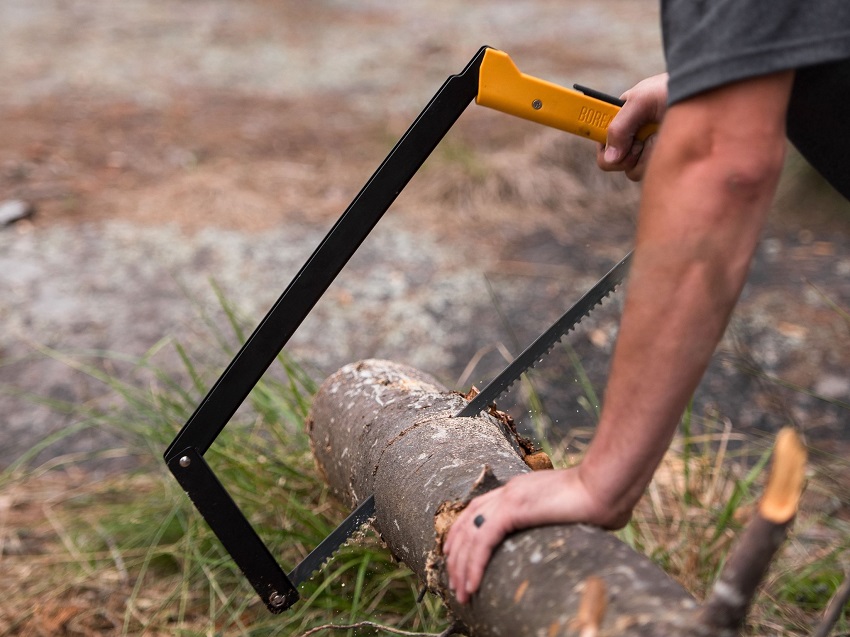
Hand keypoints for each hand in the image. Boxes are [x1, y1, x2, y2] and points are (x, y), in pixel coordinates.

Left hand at [443, 466, 629, 604]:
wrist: (606, 486)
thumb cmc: (600, 501)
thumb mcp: (570, 515)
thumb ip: (558, 524)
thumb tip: (569, 540)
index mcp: (518, 490)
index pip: (477, 509)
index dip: (461, 532)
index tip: (453, 555)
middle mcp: (508, 491)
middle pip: (467, 523)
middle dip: (456, 556)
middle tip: (455, 583)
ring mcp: (508, 497)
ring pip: (470, 535)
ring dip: (461, 566)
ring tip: (461, 592)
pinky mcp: (513, 509)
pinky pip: (482, 541)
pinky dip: (473, 564)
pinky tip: (472, 584)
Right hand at [596, 73, 667, 180]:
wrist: (712, 93)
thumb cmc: (675, 88)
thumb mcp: (642, 100)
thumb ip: (620, 126)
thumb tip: (610, 158)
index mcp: (622, 114)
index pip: (599, 134)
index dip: (600, 142)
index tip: (605, 145)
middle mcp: (632, 134)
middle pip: (612, 159)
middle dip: (625, 153)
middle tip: (639, 142)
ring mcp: (647, 149)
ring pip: (630, 169)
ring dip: (644, 156)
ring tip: (661, 135)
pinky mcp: (661, 160)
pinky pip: (649, 172)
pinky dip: (657, 160)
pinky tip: (669, 143)